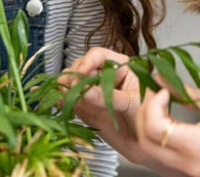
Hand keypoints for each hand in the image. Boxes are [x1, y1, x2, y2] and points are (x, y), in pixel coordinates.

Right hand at [58, 47, 148, 163]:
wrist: (148, 144)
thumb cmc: (149, 118)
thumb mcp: (132, 103)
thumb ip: (108, 97)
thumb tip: (86, 91)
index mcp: (121, 66)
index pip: (98, 55)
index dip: (87, 62)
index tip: (82, 74)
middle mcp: (104, 75)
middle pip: (81, 66)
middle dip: (74, 76)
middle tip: (70, 88)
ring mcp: (93, 91)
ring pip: (72, 81)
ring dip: (63, 86)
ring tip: (60, 94)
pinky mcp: (85, 106)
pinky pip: (68, 98)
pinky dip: (59, 98)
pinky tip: (50, 98)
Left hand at [135, 81, 199, 176]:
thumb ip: (182, 90)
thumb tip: (160, 77)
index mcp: (194, 146)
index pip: (154, 127)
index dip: (152, 104)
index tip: (163, 89)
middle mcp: (189, 164)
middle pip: (146, 141)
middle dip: (145, 115)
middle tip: (156, 94)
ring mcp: (191, 170)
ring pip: (153, 150)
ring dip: (151, 125)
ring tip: (162, 104)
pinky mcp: (195, 170)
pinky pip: (166, 154)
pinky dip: (161, 136)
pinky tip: (169, 118)